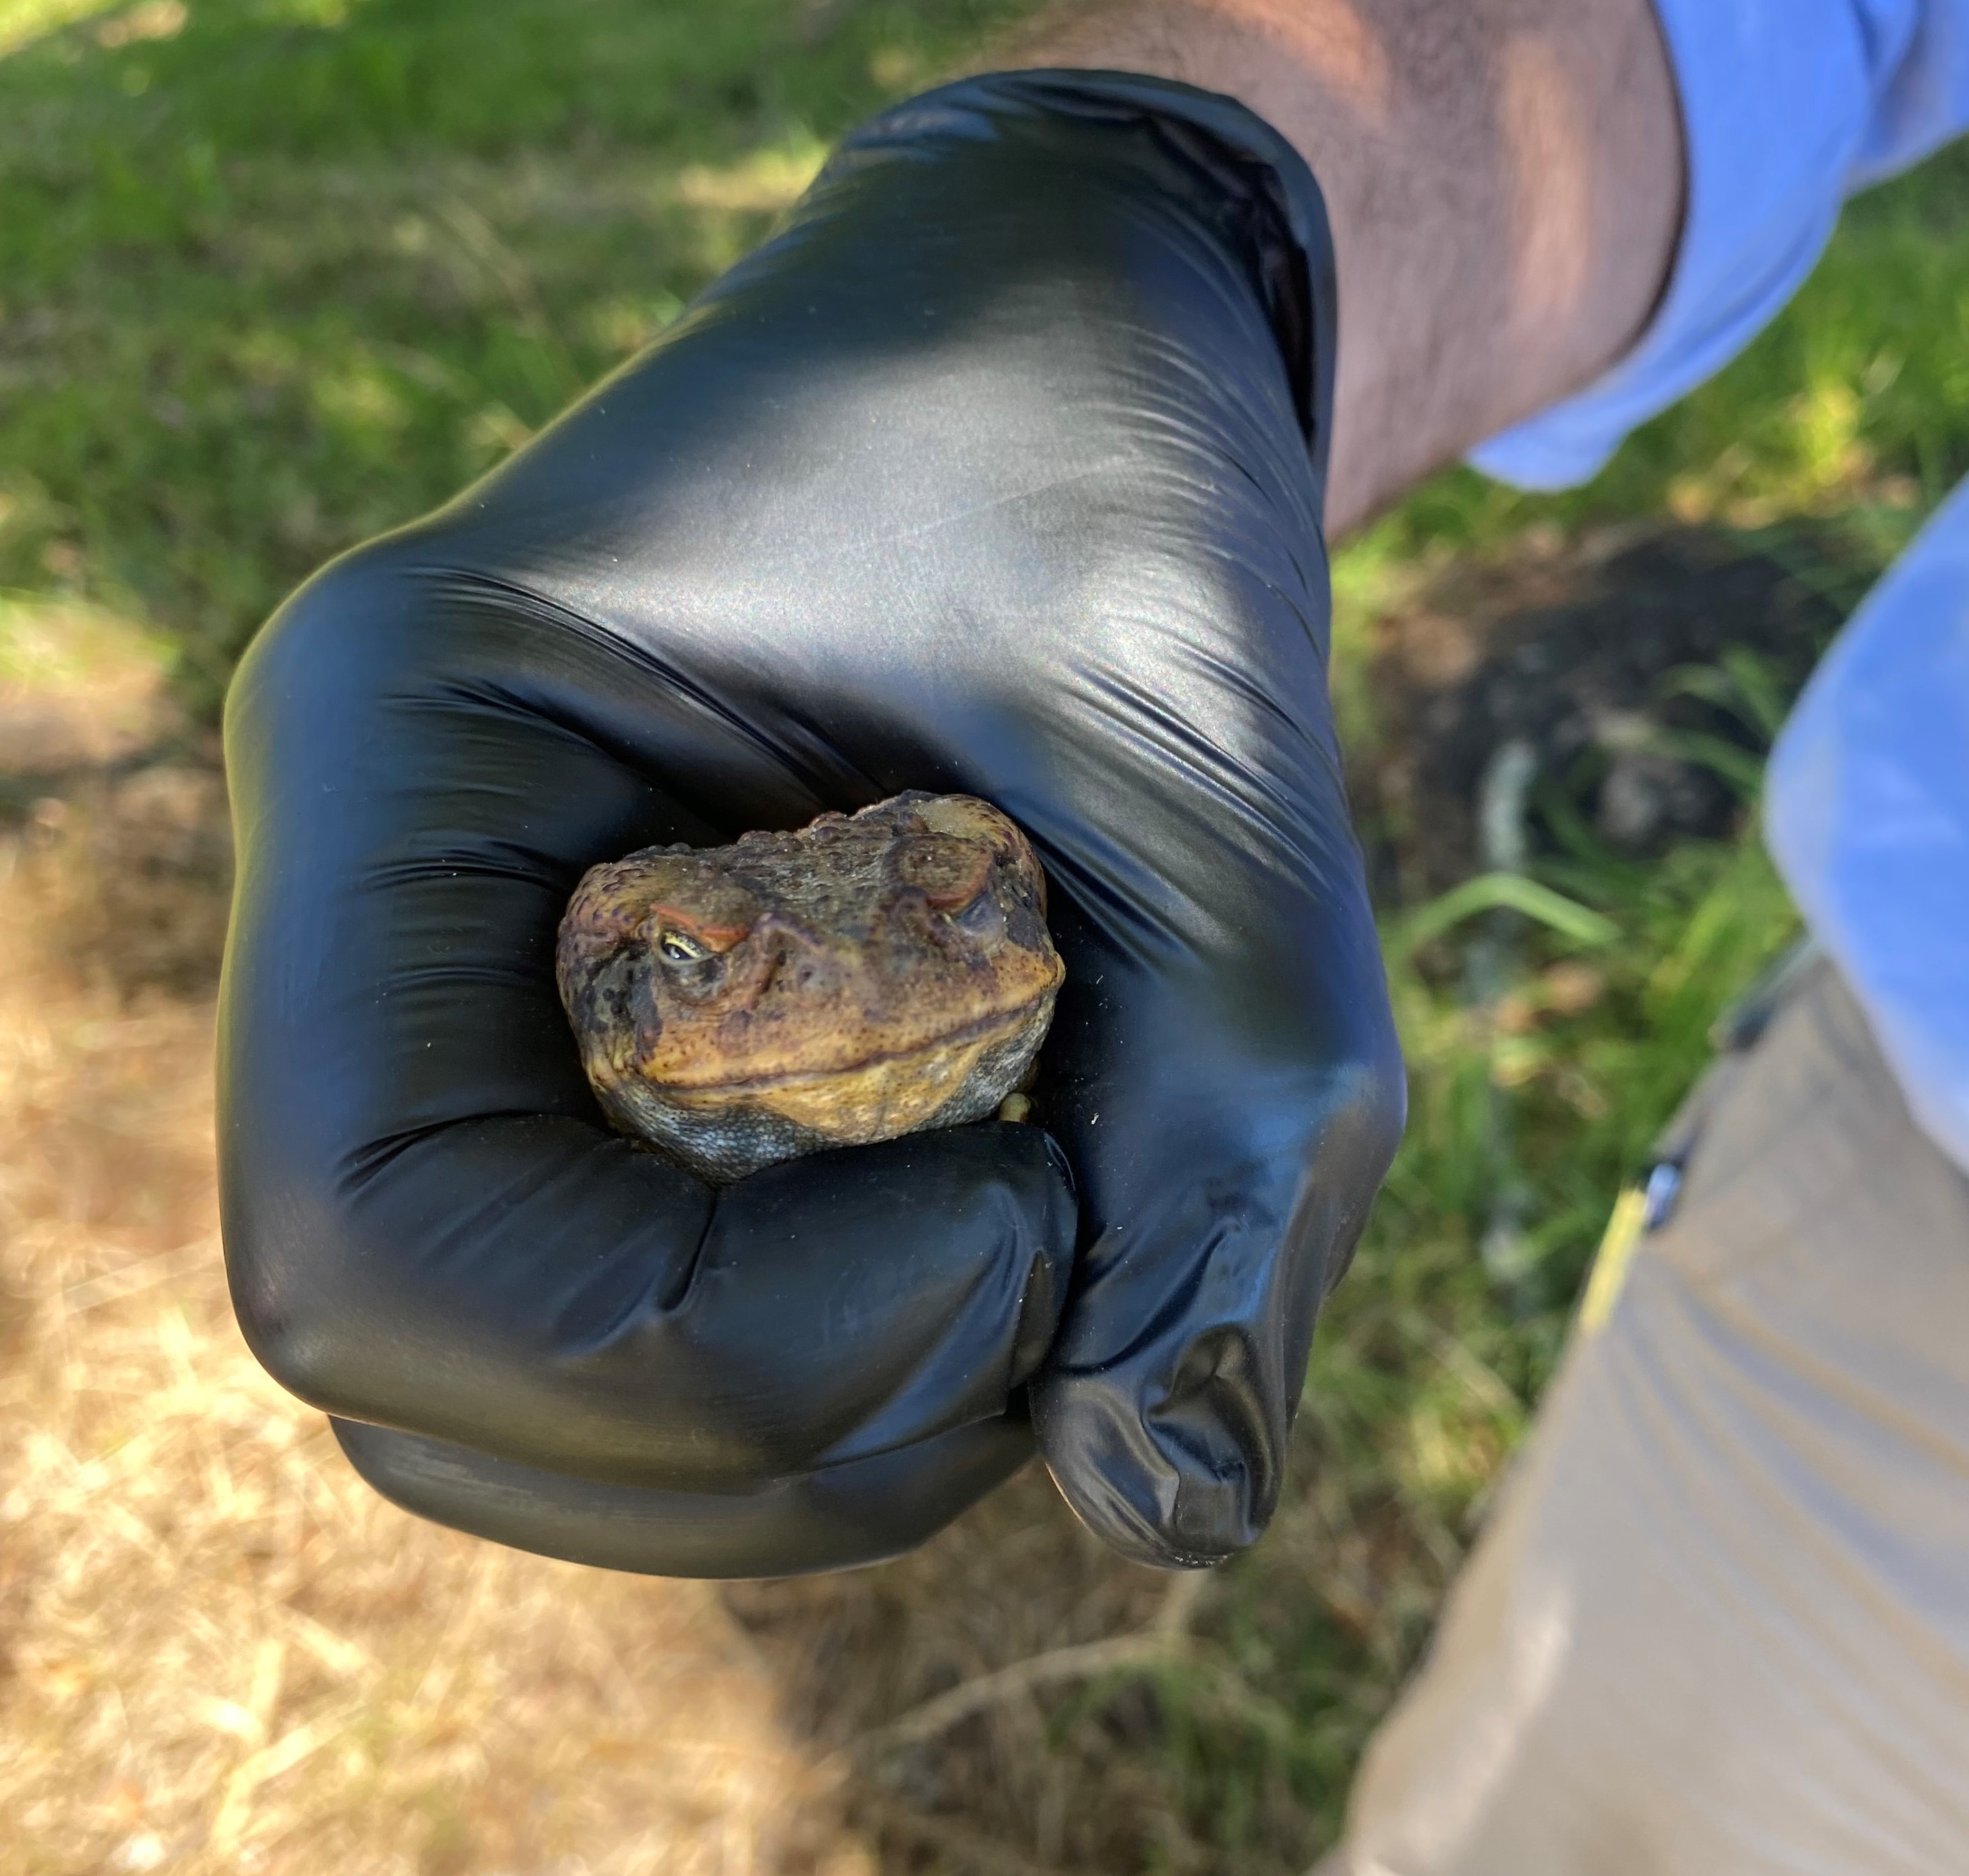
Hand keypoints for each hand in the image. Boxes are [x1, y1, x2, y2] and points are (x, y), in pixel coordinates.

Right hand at [217, 72, 1404, 1573]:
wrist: (1063, 330)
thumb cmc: (1108, 462)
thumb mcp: (1209, 760)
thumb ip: (1235, 1151)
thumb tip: (1181, 1507)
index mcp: (403, 750)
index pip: (378, 1240)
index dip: (708, 1351)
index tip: (1024, 1208)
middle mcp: (379, 906)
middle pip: (440, 1374)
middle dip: (784, 1421)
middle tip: (1055, 1252)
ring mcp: (468, 1002)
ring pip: (533, 1400)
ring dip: (822, 1413)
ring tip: (1043, 1203)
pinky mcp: (586, 1069)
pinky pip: (644, 1328)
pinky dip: (844, 1351)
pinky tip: (994, 1184)